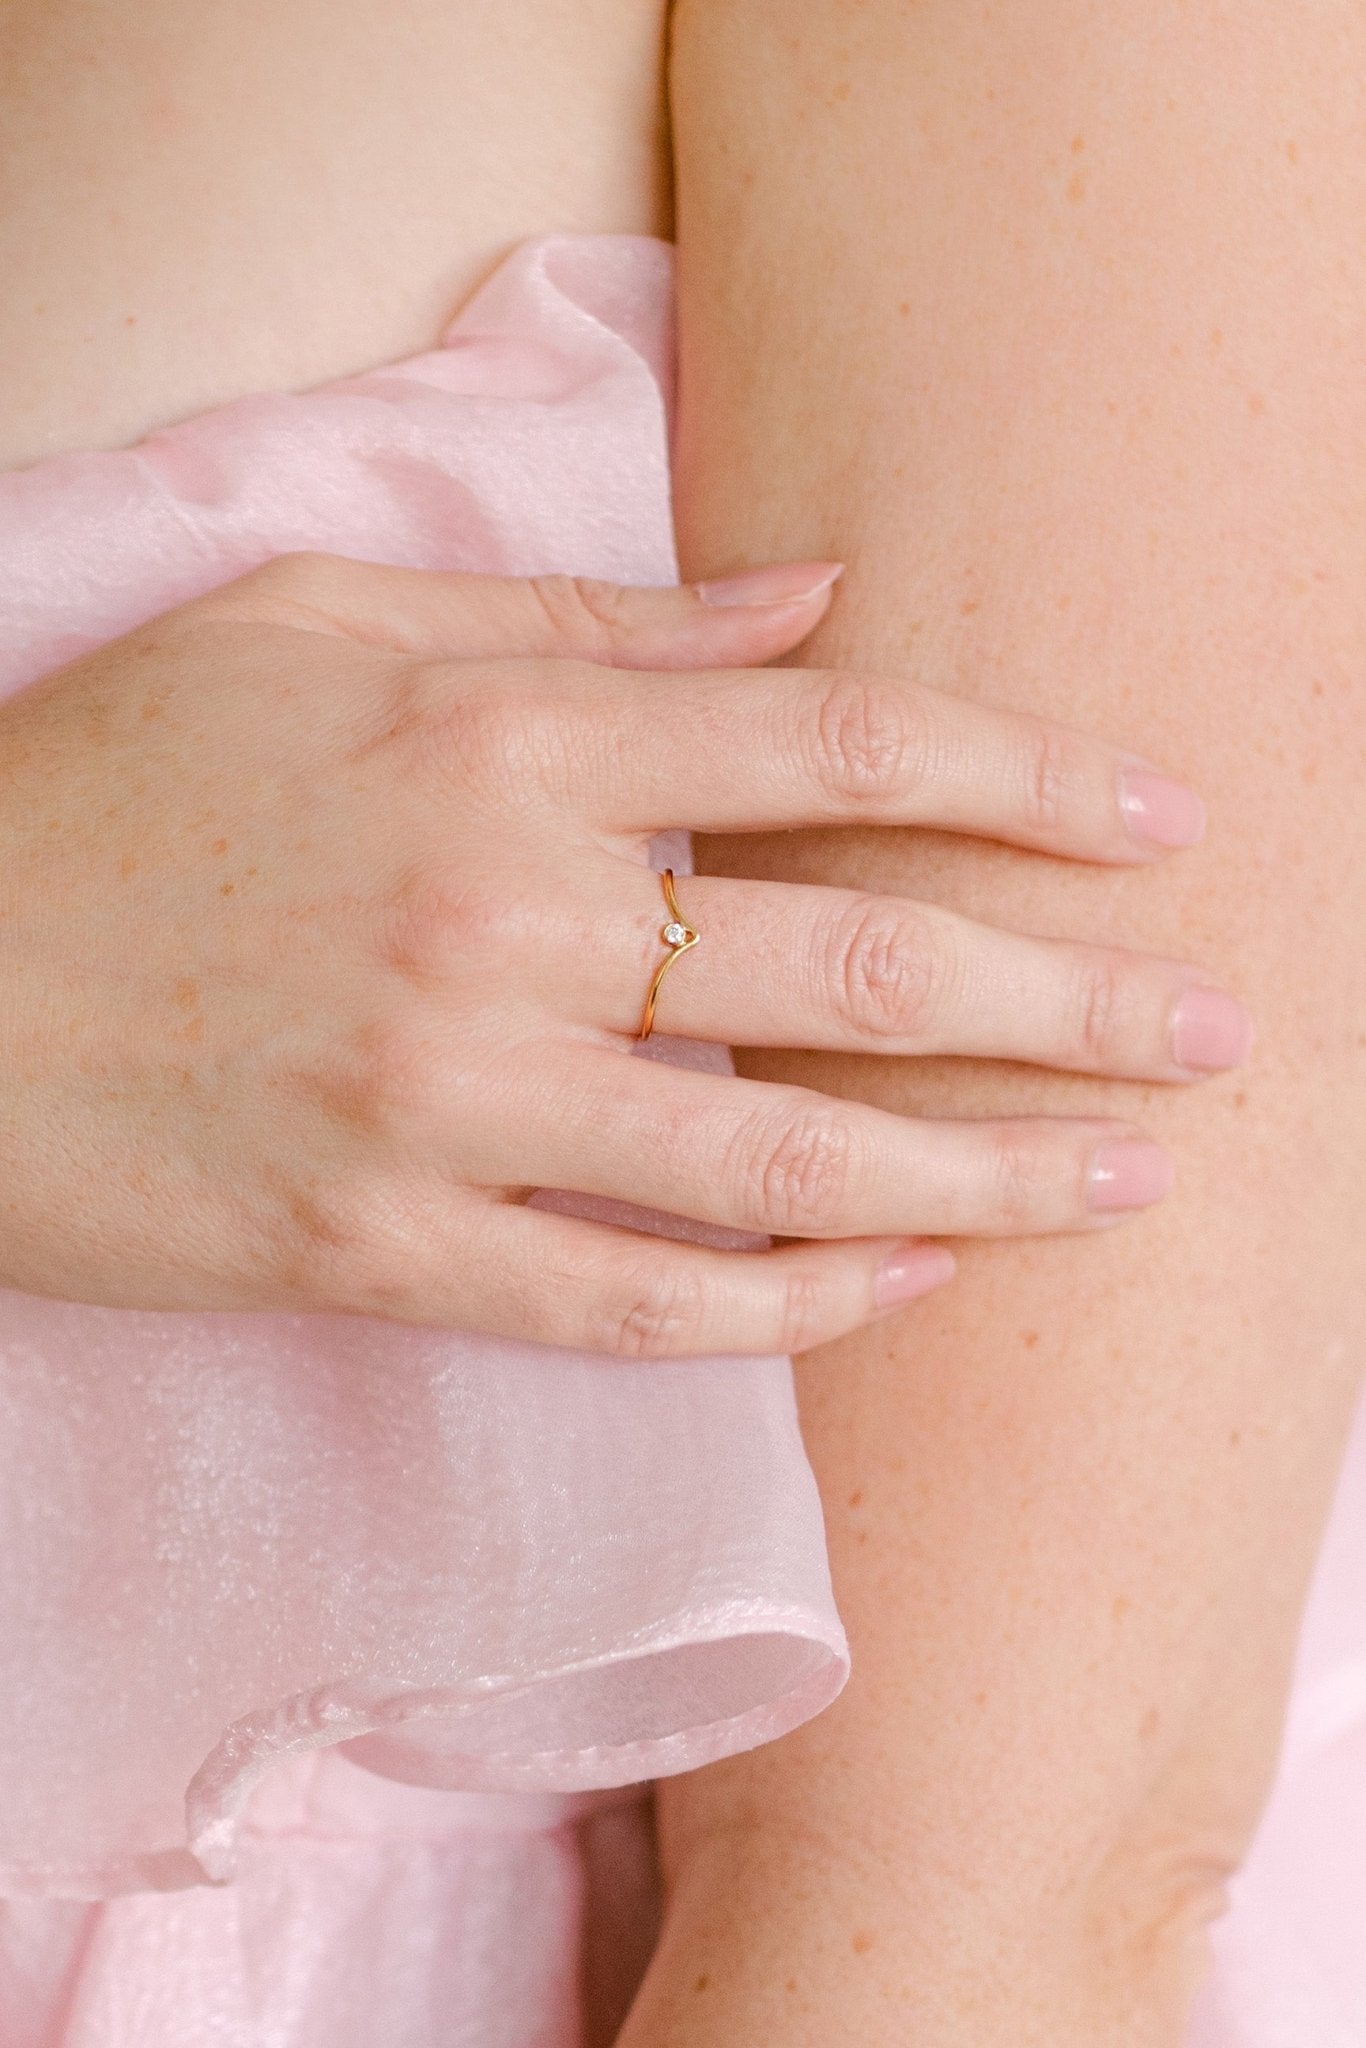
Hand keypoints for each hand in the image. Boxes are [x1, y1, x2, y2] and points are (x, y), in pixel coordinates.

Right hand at [0, 553, 1247, 1353]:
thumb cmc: (111, 783)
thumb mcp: (317, 627)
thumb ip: (583, 620)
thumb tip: (808, 596)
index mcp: (489, 736)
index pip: (835, 747)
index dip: (1028, 780)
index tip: (1158, 821)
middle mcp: (496, 916)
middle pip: (857, 966)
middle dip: (1071, 999)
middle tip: (1214, 1032)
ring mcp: (443, 1103)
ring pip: (777, 1160)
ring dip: (981, 1177)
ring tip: (1118, 1185)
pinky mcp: (379, 1251)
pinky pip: (629, 1301)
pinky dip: (786, 1302)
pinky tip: (901, 1285)